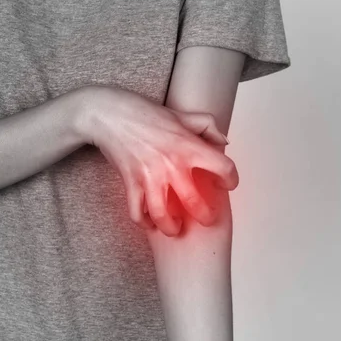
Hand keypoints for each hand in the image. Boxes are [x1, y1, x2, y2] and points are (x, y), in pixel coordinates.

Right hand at [82, 86, 238, 235]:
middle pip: (195, 203)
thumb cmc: (144, 112)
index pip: (223, 167)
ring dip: (171, 228)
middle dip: (205, 217)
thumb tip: (223, 143)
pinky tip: (149, 221)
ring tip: (176, 229)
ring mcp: (149, 177)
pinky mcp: (130, 183)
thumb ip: (206, 126)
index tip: (226, 183)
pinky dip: (144, 221)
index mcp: (188, 146)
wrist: (109, 114)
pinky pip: (137, 212)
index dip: (231, 179)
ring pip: (163, 216)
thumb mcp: (180, 114)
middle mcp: (171, 164)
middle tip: (206, 218)